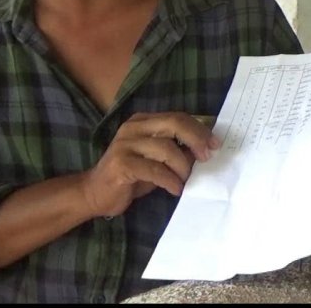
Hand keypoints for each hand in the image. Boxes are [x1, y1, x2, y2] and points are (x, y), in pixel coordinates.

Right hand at [80, 112, 220, 217]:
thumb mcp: (157, 161)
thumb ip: (177, 151)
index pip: (178, 117)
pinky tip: (175, 189)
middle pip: (173, 123)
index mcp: (143, 121)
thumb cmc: (131, 177)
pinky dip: (169, 180)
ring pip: (166, 148)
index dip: (199, 129)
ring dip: (182, 166)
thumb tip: (206, 150)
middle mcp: (133, 127)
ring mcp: (125, 144)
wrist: (94, 193)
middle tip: (207, 157)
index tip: (216, 144)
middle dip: (196, 139)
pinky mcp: (120, 163)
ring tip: (186, 180)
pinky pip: (154, 169)